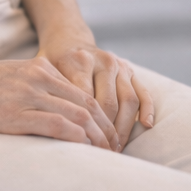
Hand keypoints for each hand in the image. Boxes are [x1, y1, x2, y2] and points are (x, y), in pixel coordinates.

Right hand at [0, 56, 123, 150]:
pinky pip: (60, 127)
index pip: (84, 94)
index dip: (102, 118)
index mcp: (39, 68)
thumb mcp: (4, 80)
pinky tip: (85, 154)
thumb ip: (29, 91)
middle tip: (115, 153)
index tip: (108, 137)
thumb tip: (48, 117)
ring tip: (105, 158)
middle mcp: (38, 78)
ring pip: (80, 117)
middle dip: (107, 132)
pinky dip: (79, 142)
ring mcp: (27, 94)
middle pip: (89, 106)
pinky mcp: (15, 113)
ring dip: (98, 141)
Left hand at [38, 32, 154, 150]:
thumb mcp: (42, 71)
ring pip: (128, 100)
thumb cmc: (51, 62)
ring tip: (117, 146)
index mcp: (77, 61)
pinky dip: (148, 109)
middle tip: (101, 151)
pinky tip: (147, 126)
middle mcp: (102, 61)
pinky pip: (144, 92)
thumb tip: (51, 126)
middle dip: (105, 130)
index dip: (84, 124)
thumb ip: (47, 92)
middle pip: (108, 102)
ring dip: (124, 126)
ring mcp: (119, 65)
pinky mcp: (131, 70)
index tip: (81, 144)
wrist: (68, 40)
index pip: (85, 99)